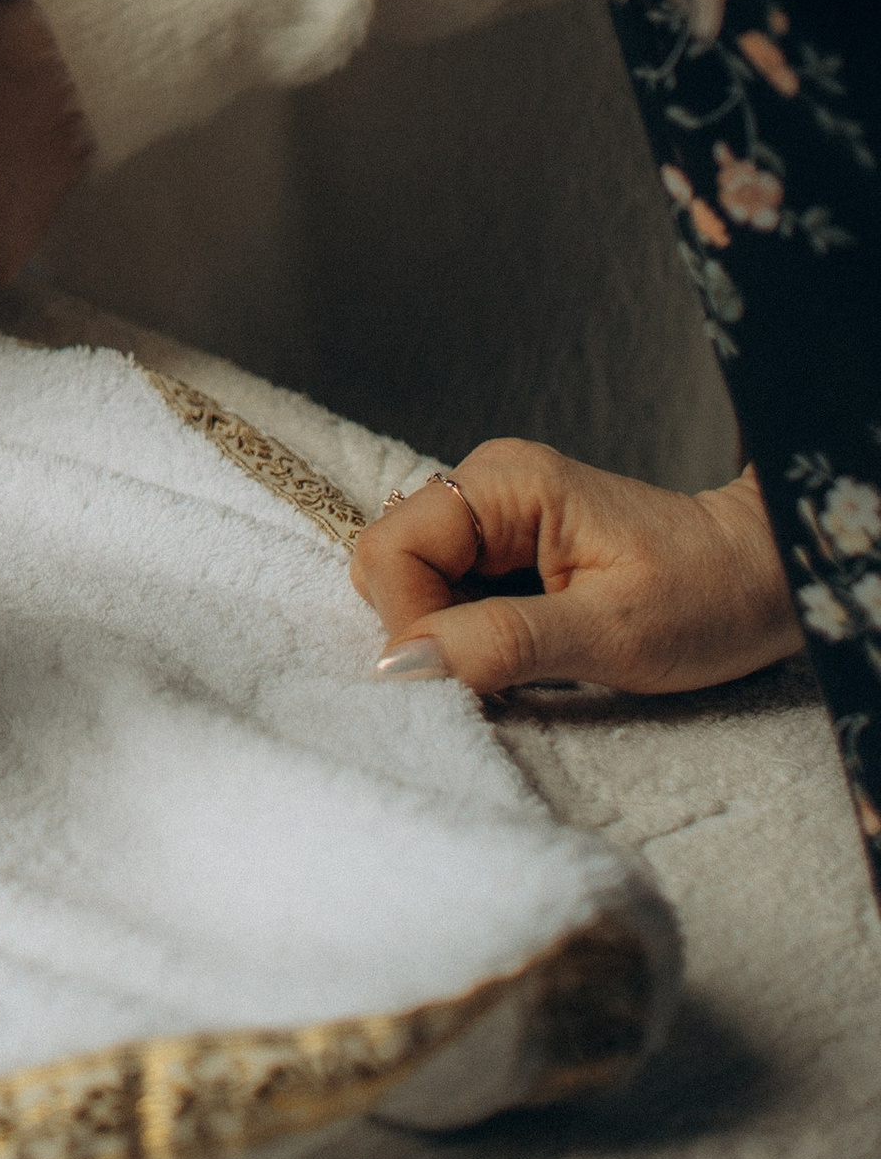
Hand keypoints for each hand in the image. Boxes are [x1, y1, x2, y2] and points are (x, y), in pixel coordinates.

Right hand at [352, 439, 805, 696]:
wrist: (765, 580)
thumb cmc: (707, 601)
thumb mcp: (612, 636)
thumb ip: (502, 642)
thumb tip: (402, 663)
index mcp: (506, 482)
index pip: (393, 549)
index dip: (410, 621)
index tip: (466, 676)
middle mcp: (487, 482)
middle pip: (395, 560)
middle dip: (428, 629)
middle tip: (500, 671)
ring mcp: (495, 510)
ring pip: (417, 578)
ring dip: (450, 632)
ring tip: (522, 660)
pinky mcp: (507, 540)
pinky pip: (450, 586)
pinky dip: (471, 628)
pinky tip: (524, 647)